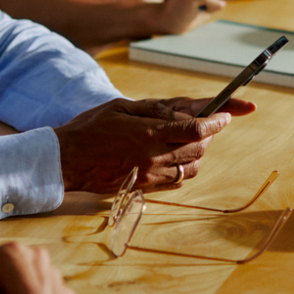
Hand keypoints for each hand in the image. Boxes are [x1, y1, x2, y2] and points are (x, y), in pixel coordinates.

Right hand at [53, 96, 251, 192]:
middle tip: (207, 125)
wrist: (67, 160)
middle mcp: (154, 157)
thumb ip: (155, 109)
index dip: (217, 122)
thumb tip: (182, 111)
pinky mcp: (144, 187)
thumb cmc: (91, 128)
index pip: (196, 129)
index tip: (226, 116)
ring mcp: (150, 175)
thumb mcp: (122, 106)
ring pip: (191, 168)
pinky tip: (176, 158)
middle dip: (209, 135)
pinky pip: (176, 181)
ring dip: (198, 154)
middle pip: (199, 149)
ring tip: (191, 141)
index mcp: (150, 134)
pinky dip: (184, 169)